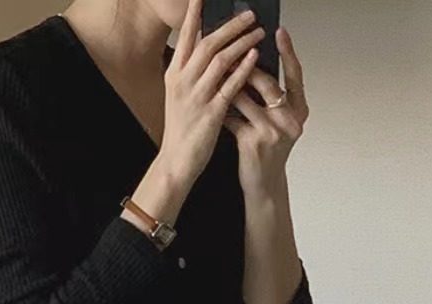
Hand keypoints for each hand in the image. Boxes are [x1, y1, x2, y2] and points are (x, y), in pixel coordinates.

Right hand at [158, 0, 265, 191]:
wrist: (176, 161)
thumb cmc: (181, 130)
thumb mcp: (179, 96)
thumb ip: (191, 73)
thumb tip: (207, 52)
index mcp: (174, 74)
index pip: (187, 36)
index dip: (196, 14)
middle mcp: (183, 81)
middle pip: (208, 43)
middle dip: (230, 26)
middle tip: (249, 14)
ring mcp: (197, 96)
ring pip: (221, 60)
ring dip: (241, 42)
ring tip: (257, 31)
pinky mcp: (211, 112)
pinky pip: (229, 85)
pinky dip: (243, 69)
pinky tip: (254, 57)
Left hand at [224, 27, 307, 196]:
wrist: (263, 185)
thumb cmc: (267, 150)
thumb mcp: (278, 122)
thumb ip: (272, 98)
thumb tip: (254, 63)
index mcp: (299, 111)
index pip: (296, 74)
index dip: (288, 52)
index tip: (278, 31)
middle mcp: (290, 121)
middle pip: (268, 83)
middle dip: (246, 66)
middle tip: (231, 50)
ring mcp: (272, 133)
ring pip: (246, 97)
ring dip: (228, 84)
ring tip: (215, 72)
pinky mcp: (253, 143)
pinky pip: (232, 116)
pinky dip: (221, 108)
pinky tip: (210, 101)